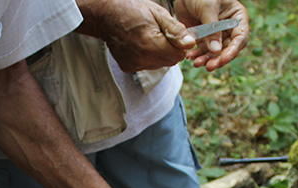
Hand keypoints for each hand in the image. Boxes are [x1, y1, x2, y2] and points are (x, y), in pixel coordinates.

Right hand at [77, 0, 192, 72]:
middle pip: (170, 61)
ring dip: (159, 53)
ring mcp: (135, 65)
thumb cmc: (133, 10)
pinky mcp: (129, 67)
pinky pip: (147, 65)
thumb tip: (190, 43)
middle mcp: (143, 59)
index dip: (179, 45)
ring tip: (148, 37)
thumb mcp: (158, 14)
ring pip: (160, 64)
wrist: (106, 15)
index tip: (172, 34)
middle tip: (159, 33)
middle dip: (170, 49)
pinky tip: (139, 43)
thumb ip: (176, 30)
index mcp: (152, 44)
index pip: (179, 55)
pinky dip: (148, 56)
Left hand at [175, 0, 248, 70]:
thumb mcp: (207, 7)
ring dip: (206, 59)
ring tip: (196, 63)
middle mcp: (228, 28)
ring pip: (214, 52)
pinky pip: (202, 50)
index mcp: (237, 17)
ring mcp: (216, 34)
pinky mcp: (204, 37)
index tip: (223, 60)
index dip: (232, 51)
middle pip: (227, 49)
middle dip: (218, 59)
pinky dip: (197, 55)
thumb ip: (212, 29)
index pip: (240, 38)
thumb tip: (216, 51)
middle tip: (209, 66)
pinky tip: (190, 56)